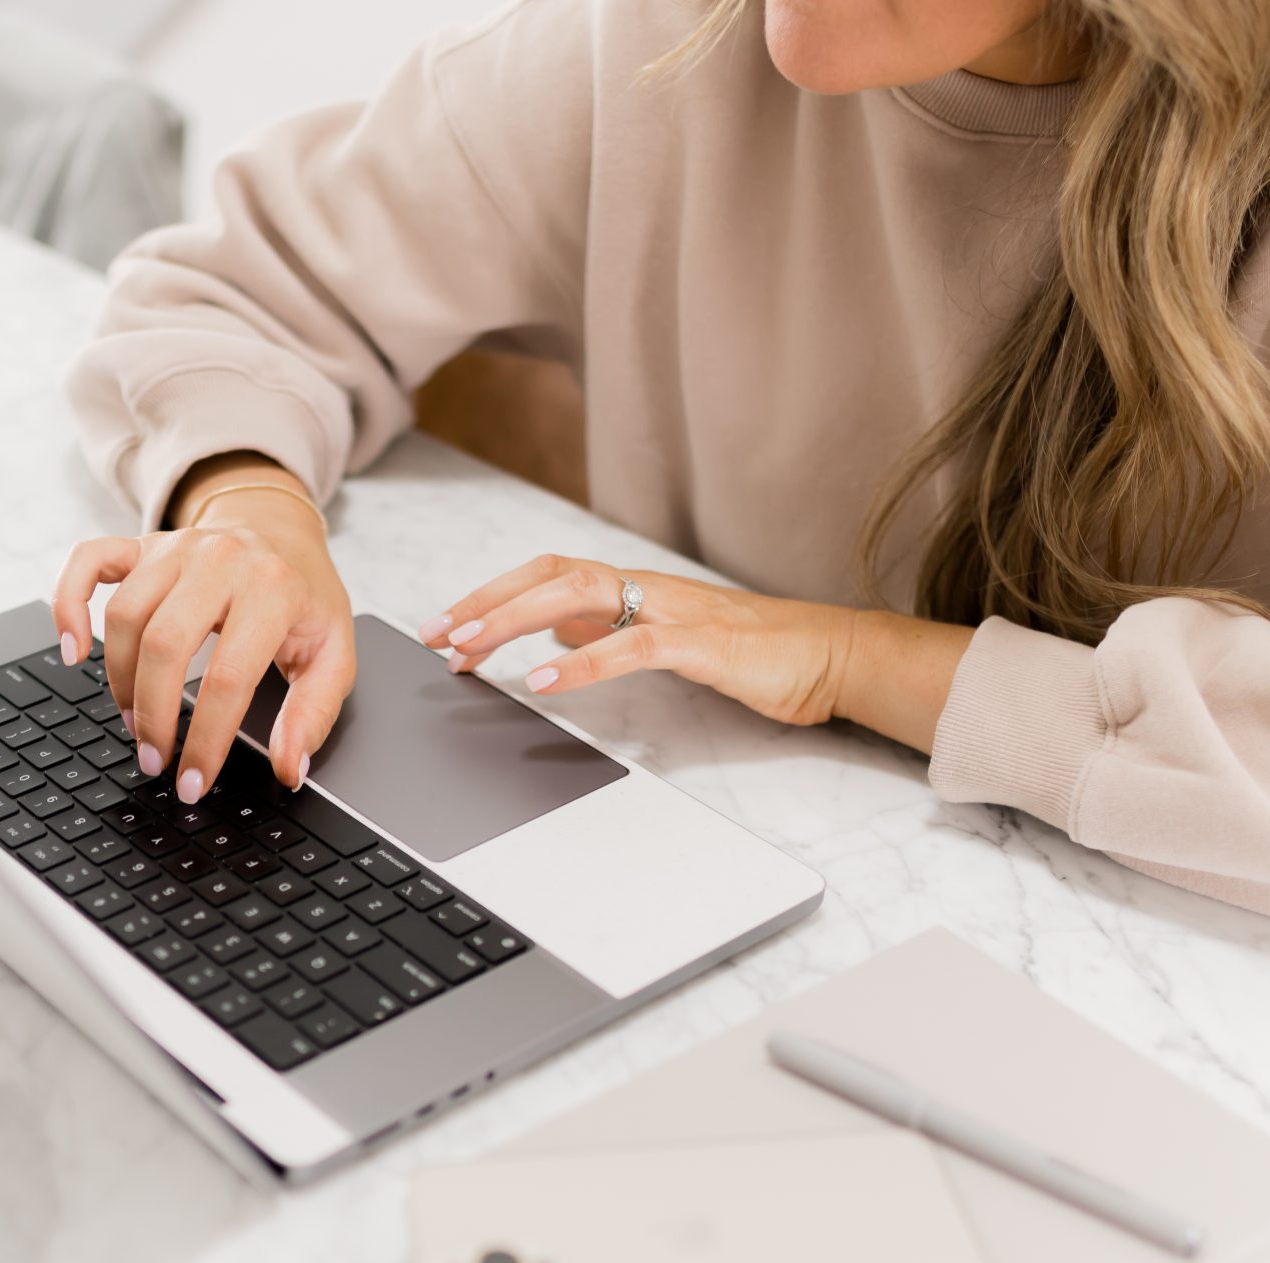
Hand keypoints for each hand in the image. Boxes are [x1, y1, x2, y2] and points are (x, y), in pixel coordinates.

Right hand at [51, 485, 353, 798]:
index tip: (193, 781)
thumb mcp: (333, 654)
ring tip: (136, 722)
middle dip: (153, 717)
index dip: (206, 740)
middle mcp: (220, 560)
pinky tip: (73, 649)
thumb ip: (313, 714)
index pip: (228, 678)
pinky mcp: (142, 545)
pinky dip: (68, 605)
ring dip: (120, 682)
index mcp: (272, 589)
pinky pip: (87, 563)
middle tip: (155, 758)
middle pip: (164, 648)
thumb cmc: (304, 597)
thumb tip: (288, 769)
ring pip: (123, 618)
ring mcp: (175, 548)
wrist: (282, 532)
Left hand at [418, 554, 973, 751]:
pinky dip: (583, 661)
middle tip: (438, 636)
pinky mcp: (703, 644)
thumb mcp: (663, 640)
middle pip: (549, 573)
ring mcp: (674, 610)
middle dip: (486, 603)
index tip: (446, 627)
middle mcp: (646, 587)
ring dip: (515, 620)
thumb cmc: (752, 654)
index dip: (492, 594)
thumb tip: (553, 632)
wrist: (831, 657)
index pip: (547, 574)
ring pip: (579, 594)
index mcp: (633, 588)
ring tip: (470, 650)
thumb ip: (609, 630)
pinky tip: (544, 681)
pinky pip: (633, 644)